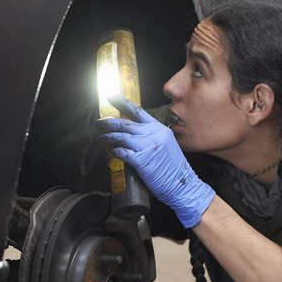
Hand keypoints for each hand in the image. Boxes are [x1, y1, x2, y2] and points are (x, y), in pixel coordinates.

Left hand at [95, 95, 214, 227]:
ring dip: (107, 137)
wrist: (182, 184)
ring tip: (101, 138)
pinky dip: (115, 151)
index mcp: (158, 128)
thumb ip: (151, 135)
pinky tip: (111, 152)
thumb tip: (132, 133)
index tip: (110, 96)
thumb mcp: (166, 143)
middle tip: (98, 123)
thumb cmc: (173, 167)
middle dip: (108, 123)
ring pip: (120, 137)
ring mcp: (146, 147)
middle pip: (124, 124)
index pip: (137, 111)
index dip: (121, 102)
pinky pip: (122, 153)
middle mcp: (152, 134)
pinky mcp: (141, 161)